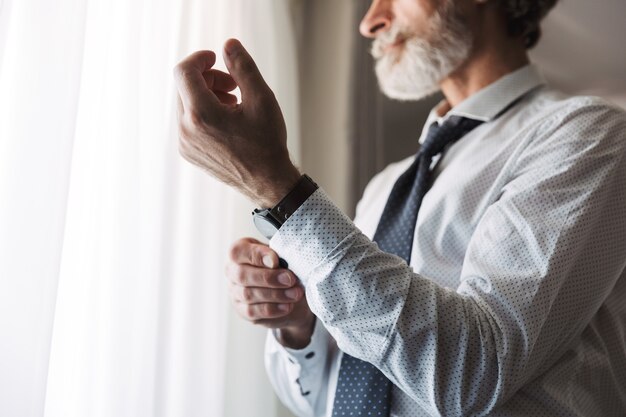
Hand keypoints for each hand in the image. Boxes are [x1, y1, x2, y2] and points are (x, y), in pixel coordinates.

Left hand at [174, 39, 300, 207]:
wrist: (268, 182)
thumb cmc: (267, 142)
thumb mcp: (261, 99)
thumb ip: (243, 67)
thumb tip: (228, 45)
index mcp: (201, 115)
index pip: (184, 71)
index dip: (200, 59)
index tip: (217, 58)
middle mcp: (185, 130)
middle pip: (185, 87)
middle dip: (208, 79)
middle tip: (235, 86)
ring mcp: (184, 144)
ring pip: (186, 104)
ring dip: (207, 96)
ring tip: (234, 104)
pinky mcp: (188, 153)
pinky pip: (188, 122)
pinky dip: (204, 113)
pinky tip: (228, 121)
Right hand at [226, 237, 315, 348]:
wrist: (292, 290)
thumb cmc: (284, 266)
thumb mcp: (283, 255)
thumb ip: (278, 255)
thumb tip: (274, 263)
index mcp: (240, 252)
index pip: (238, 251)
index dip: (256, 255)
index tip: (276, 260)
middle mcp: (232, 271)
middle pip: (242, 275)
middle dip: (268, 278)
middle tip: (290, 279)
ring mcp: (235, 292)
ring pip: (248, 294)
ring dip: (275, 294)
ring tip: (295, 294)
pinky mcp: (242, 310)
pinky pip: (252, 312)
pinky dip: (272, 309)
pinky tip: (287, 306)